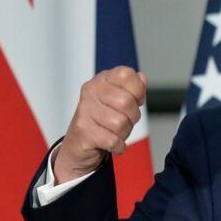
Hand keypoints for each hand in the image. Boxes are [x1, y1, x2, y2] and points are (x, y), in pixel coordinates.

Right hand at [53, 66, 147, 182]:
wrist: (79, 143)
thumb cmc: (104, 120)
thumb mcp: (121, 100)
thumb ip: (134, 88)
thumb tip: (141, 78)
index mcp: (102, 80)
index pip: (126, 75)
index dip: (138, 90)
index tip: (134, 100)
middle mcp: (91, 91)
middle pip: (126, 102)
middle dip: (133, 116)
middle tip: (124, 120)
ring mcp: (84, 110)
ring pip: (121, 123)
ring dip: (124, 132)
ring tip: (114, 131)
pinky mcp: (82, 130)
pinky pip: (113, 140)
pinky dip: (118, 145)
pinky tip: (111, 142)